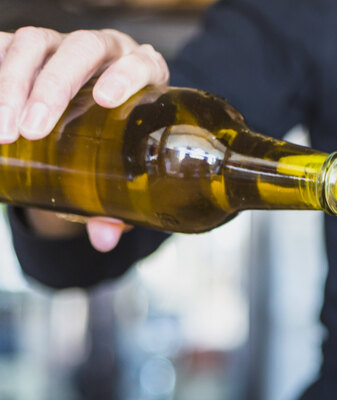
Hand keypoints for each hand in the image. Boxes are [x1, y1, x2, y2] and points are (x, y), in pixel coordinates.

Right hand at [0, 27, 167, 249]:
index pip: (141, 62)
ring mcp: (58, 44)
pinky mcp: (22, 47)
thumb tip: (105, 238)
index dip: (126, 74)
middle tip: (33, 129)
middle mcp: (102, 50)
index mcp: (141, 72)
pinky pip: (1, 46)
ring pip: (33, 44)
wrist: (84, 117)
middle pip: (81, 49)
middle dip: (54, 87)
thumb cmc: (113, 142)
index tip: (105, 99)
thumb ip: (118, 202)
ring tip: (3, 131)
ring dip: (13, 84)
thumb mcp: (120, 167)